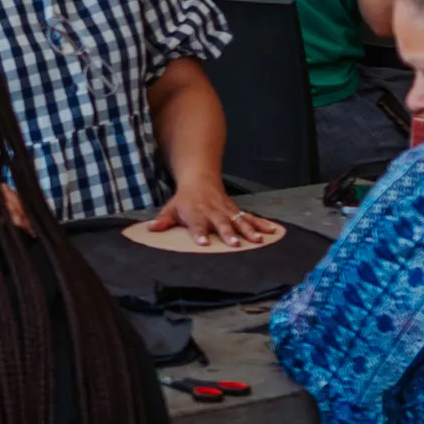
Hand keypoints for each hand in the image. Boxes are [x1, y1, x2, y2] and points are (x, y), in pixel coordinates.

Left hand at [147, 183, 280, 249]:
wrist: (200, 180)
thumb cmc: (185, 200)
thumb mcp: (171, 208)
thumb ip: (163, 220)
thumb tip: (151, 228)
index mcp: (196, 214)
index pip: (198, 225)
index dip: (200, 234)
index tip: (204, 243)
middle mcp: (214, 213)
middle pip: (222, 224)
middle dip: (229, 234)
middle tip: (235, 244)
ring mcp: (227, 211)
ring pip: (240, 220)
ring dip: (249, 230)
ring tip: (258, 240)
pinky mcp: (237, 211)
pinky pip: (251, 218)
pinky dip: (262, 224)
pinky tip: (273, 231)